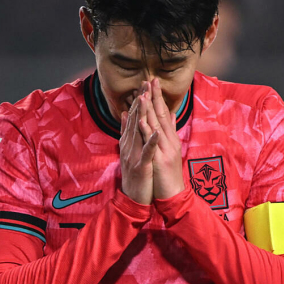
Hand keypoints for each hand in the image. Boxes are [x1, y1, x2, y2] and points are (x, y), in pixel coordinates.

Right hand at [119, 89, 158, 204]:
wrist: (133, 199)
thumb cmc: (136, 174)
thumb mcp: (131, 150)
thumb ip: (128, 132)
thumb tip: (127, 113)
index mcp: (129, 141)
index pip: (134, 118)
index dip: (139, 101)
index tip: (144, 85)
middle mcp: (129, 146)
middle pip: (135, 120)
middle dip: (140, 102)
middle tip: (144, 84)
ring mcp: (134, 155)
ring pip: (139, 132)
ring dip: (142, 115)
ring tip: (146, 99)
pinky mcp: (141, 166)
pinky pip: (147, 152)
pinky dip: (151, 141)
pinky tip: (156, 131)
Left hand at [137, 78, 184, 199]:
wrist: (174, 195)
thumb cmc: (168, 174)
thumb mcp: (169, 151)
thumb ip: (169, 133)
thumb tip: (170, 116)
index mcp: (170, 138)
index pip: (164, 113)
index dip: (158, 97)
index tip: (153, 82)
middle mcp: (170, 141)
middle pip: (163, 115)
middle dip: (155, 97)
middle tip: (150, 79)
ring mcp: (166, 150)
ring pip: (158, 126)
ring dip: (151, 109)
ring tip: (144, 94)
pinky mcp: (161, 160)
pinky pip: (153, 143)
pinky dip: (148, 131)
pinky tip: (142, 120)